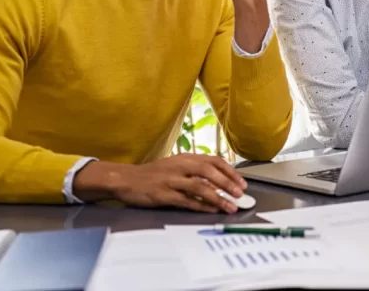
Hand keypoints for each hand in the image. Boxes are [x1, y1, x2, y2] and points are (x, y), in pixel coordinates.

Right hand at [73, 155, 247, 212]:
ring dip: (218, 197)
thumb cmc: (154, 174)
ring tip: (230, 206)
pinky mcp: (163, 195)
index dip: (230, 171)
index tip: (242, 182)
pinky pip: (186, 201)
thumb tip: (219, 182)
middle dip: (227, 183)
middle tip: (240, 194)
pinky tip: (211, 210)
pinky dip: (201, 206)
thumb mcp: (176, 165)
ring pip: (200, 187)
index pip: (213, 161)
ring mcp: (171, 180)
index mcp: (185, 158)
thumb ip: (195, 171)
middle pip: (209, 172)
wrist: (126, 179)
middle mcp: (180, 166)